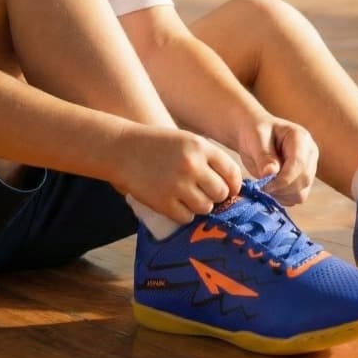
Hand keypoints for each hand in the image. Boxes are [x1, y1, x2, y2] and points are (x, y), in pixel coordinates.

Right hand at [113, 125, 241, 223]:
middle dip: (216, 196)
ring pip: (205, 207)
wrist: (122, 149)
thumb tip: (231, 183)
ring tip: (189, 198)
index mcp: (200, 147)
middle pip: (221, 193)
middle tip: (206, 194)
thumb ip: (208, 158)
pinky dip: (184, 214)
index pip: (231, 172)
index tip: (230, 189)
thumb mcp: (186, 140)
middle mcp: (192, 166)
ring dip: (201, 206)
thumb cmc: (157, 144)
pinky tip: (176, 204)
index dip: (234, 184)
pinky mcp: (163, 202)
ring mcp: (178, 185)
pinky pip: (187, 218)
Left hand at [236, 117, 318, 206]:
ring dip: (281, 194)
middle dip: (281, 188)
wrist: (255, 137)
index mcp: (300, 138)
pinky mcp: (303, 181)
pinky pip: (296, 197)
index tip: (264, 185)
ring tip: (265, 184)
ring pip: (301, 193)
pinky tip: (270, 187)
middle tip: (261, 185)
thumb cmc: (255, 133)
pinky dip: (282, 198)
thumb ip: (263, 156)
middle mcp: (310, 154)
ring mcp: (309, 168)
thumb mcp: (255, 139)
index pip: (299, 164)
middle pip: (303, 180)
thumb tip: (270, 173)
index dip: (283, 179)